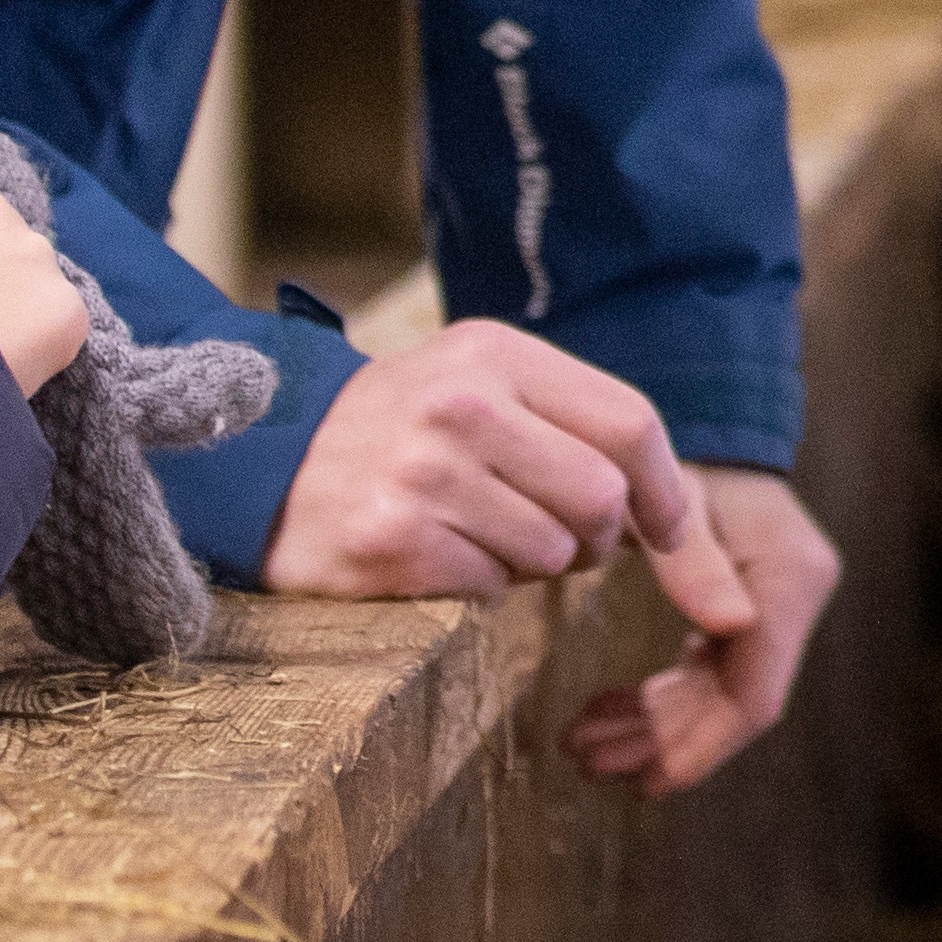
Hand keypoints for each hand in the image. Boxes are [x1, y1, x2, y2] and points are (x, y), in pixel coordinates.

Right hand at [259, 318, 705, 599]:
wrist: (262, 463)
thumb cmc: (398, 431)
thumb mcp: (480, 388)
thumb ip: (574, 426)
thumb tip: (679, 513)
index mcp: (495, 353)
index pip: (630, 422)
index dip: (665, 489)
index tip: (671, 529)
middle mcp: (463, 405)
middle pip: (602, 498)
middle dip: (597, 539)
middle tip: (561, 545)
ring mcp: (424, 474)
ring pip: (551, 551)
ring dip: (532, 565)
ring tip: (480, 539)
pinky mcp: (392, 542)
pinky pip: (490, 587)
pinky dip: (479, 586)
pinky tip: (436, 556)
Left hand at [569, 466, 839, 797]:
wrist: (687, 414)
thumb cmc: (667, 454)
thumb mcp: (672, 503)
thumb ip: (695, 563)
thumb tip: (733, 630)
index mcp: (788, 579)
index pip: (754, 693)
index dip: (701, 745)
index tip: (647, 784)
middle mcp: (793, 597)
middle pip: (733, 702)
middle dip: (662, 739)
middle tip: (586, 759)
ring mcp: (774, 604)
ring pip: (717, 693)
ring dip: (653, 724)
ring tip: (582, 743)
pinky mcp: (747, 605)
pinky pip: (710, 669)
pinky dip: (660, 696)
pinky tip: (606, 707)